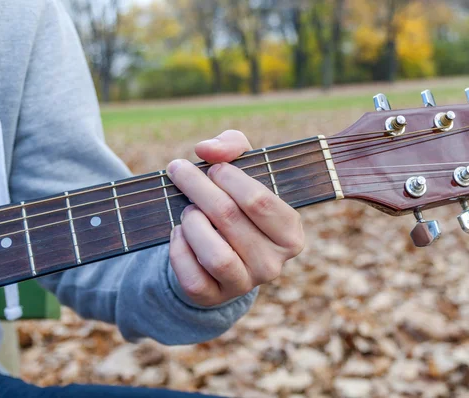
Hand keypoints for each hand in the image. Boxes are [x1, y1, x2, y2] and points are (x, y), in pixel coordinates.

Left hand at [166, 130, 304, 306]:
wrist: (221, 251)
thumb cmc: (237, 203)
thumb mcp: (243, 169)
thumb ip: (232, 146)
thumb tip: (206, 150)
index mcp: (290, 234)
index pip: (259, 201)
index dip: (229, 178)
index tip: (212, 167)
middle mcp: (273, 263)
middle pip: (229, 219)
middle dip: (198, 188)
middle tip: (180, 170)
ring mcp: (244, 284)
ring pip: (215, 254)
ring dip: (192, 222)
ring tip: (187, 209)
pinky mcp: (214, 297)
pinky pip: (192, 277)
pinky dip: (179, 251)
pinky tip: (178, 233)